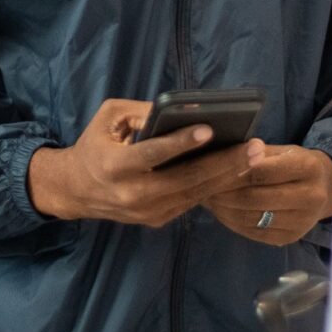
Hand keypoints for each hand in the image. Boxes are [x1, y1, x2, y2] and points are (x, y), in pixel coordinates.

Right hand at [27, 99, 254, 227]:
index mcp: (115, 166)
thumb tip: (181, 111)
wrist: (76, 190)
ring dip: (228, 175)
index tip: (209, 129)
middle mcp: (132, 194)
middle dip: (223, 163)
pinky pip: (191, 201)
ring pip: (194, 194)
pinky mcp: (157, 220)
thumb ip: (142, 112)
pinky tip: (237, 170)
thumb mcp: (109, 117)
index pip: (153, 154)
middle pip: (186, 179)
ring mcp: (147, 212)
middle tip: (254, 146)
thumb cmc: (95, 145)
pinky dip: (215, 186)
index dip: (181, 143)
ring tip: (254, 156)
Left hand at [203, 142, 331, 246]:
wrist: (324, 189)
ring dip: (223, 209)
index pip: (262, 171)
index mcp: (308, 168)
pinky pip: (253, 232)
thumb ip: (257, 154)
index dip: (233, 170)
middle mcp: (310, 197)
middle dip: (223, 192)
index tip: (211, 167)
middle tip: (201, 185)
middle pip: (254, 197)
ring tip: (206, 197)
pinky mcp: (290, 238)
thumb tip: (226, 154)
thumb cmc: (295, 163)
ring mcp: (301, 222)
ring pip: (251, 217)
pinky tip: (220, 211)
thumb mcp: (283, 151)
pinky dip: (232, 221)